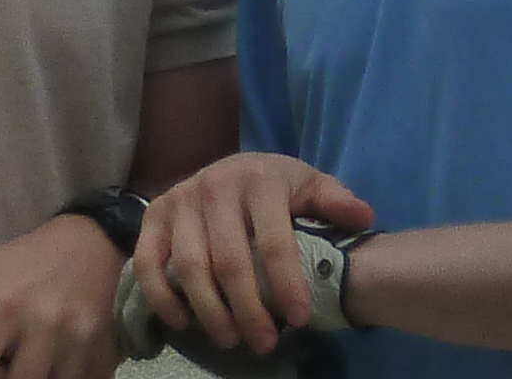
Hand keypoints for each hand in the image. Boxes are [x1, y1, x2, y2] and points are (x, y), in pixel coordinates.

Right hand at [135, 155, 377, 361]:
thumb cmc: (274, 186)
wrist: (228, 168)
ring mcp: (180, 200)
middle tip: (265, 343)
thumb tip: (363, 217)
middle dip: (249, 309)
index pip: (273, 240)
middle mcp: (215, 186)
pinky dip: (161, 297)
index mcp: (260, 178)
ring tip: (231, 340)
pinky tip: (183, 322)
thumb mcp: (307, 185)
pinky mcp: (153, 216)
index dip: (286, 283)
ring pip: (190, 267)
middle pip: (230, 261)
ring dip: (210, 311)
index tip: (300, 319)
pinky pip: (148, 263)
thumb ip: (333, 201)